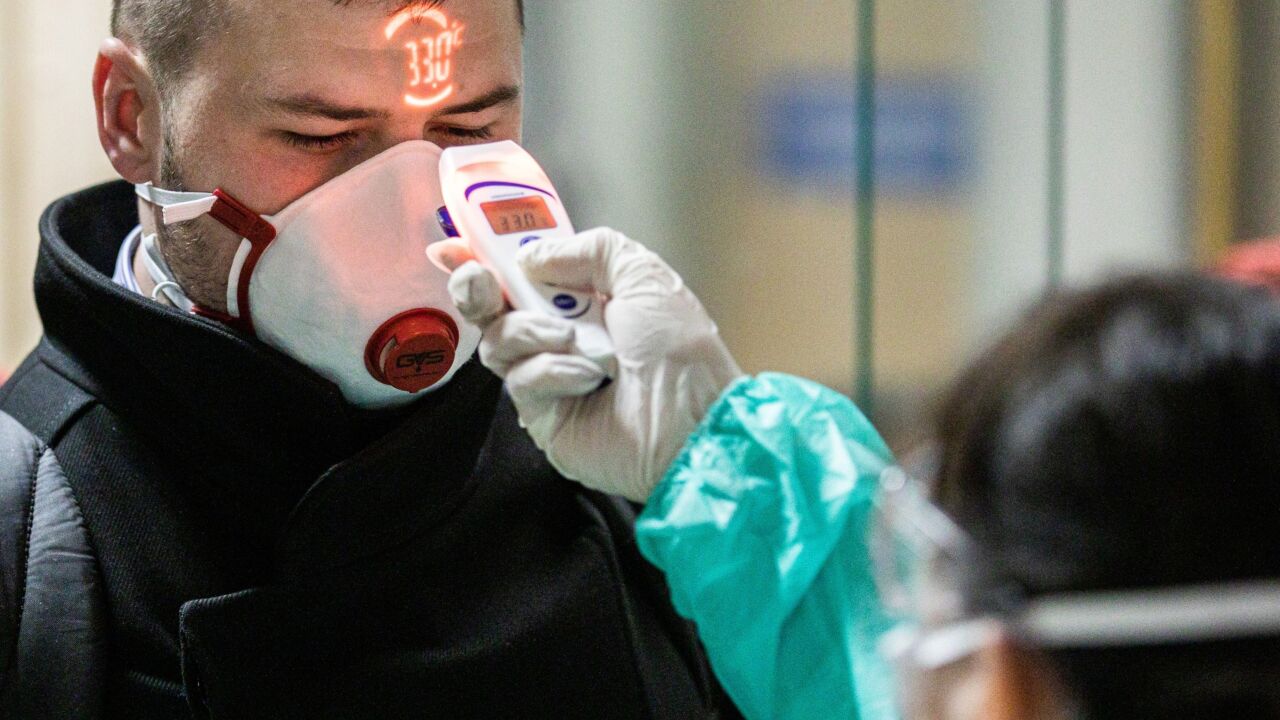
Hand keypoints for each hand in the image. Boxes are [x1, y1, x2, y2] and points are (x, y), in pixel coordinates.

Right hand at [436, 228, 742, 501]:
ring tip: (570, 339)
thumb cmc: (682, 352)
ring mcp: (551, 377)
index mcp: (589, 300)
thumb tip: (532, 256)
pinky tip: (587, 378)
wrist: (694, 424)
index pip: (527, 273)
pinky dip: (551, 370)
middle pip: (496, 306)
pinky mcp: (544, 416)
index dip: (489, 258)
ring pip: (499, 341)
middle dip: (479, 287)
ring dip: (528, 330)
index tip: (456, 247)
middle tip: (480, 282)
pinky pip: (520, 379)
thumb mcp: (644, 276)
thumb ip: (591, 249)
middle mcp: (565, 337)